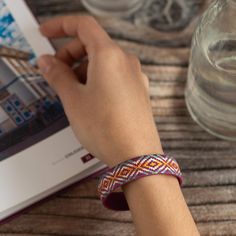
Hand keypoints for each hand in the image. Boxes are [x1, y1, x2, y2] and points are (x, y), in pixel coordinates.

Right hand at [37, 15, 162, 166]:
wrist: (136, 155)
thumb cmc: (108, 129)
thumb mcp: (74, 100)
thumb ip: (58, 75)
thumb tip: (48, 62)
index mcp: (109, 56)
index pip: (83, 26)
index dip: (61, 26)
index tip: (47, 34)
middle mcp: (126, 62)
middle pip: (93, 45)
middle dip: (70, 54)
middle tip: (56, 71)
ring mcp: (135, 77)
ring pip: (104, 62)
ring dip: (84, 69)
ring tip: (73, 90)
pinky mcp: (138, 91)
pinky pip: (115, 76)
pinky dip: (98, 79)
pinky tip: (91, 97)